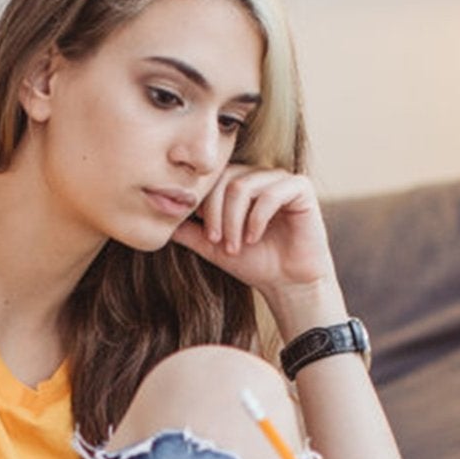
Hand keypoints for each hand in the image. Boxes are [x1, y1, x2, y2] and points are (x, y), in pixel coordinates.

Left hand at [171, 166, 339, 319]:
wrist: (287, 282)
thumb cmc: (253, 262)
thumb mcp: (212, 246)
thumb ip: (189, 231)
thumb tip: (159, 222)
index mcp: (239, 183)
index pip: (212, 180)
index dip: (205, 206)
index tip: (208, 237)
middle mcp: (259, 176)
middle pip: (226, 180)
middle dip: (217, 214)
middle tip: (219, 242)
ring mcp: (280, 179)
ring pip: (244, 186)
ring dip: (235, 220)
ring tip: (236, 245)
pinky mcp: (300, 188)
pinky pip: (271, 192)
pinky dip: (257, 218)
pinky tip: (254, 238)